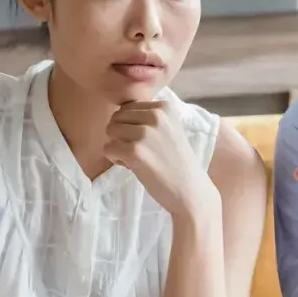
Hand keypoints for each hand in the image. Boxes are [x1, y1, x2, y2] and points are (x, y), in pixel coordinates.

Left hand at [105, 101, 216, 218]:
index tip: (146, 142)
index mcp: (164, 107)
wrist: (189, 190)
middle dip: (121, 135)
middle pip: (116, 117)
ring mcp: (144, 133)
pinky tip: (132, 166)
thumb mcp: (169, 128)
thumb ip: (149, 117)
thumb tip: (118, 112)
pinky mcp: (134, 151)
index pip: (128, 107)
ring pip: (110, 131)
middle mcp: (155, 115)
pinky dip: (115, 159)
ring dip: (118, 146)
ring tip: (136, 158)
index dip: (131, 126)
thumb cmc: (177, 162)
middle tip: (139, 151)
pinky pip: (108, 148)